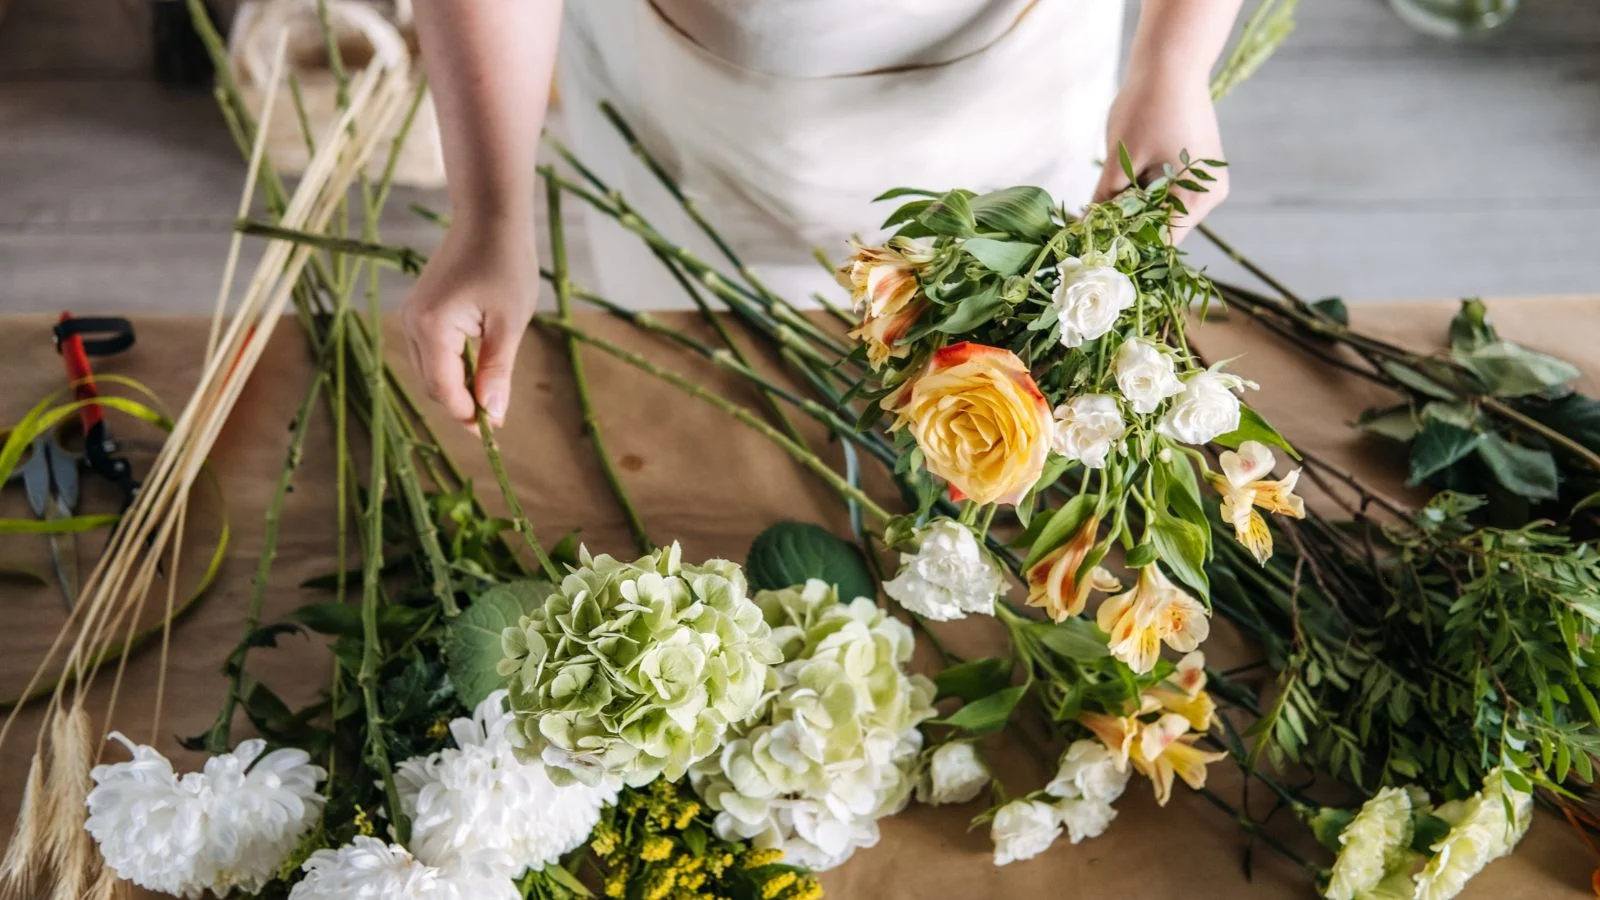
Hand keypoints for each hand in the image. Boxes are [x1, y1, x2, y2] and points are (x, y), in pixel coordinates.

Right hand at [400, 219, 537, 428]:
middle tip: (497, 419)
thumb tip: (493, 414)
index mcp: (431, 328)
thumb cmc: (506, 263)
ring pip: (431, 370)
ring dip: (458, 387)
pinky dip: (453, 367)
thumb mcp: (509, 323)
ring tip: (491, 398)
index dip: (467, 416)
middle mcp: (412, 324)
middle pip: (433, 383)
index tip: (495, 432)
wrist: (490, 218)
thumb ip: (496, 370)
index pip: (443, 389)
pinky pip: (432, 352)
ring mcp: (413, 316)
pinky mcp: (421, 311)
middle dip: (462, 404)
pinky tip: (479, 372)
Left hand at [1093, 67, 1227, 244]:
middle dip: (1127, 228)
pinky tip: (1120, 183)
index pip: (1160, 243)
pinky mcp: (1197, 167)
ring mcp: (1206, 181)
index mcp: (1198, 199)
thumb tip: (1083, 233)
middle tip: (1089, 226)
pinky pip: (1168, 191)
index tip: (1095, 250)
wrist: (1172, 60)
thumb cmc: (1147, 106)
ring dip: (1133, 210)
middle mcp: (1209, 196)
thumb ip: (1104, 201)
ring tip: (1101, 203)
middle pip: (1163, 229)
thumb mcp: (1119, 160)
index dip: (1126, 249)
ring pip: (1163, 210)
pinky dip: (1143, 191)